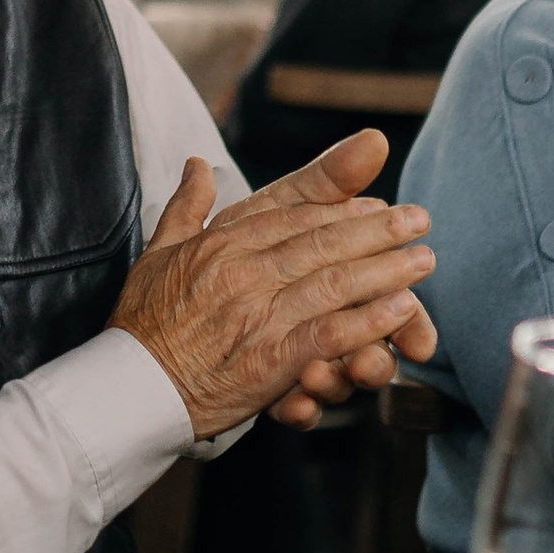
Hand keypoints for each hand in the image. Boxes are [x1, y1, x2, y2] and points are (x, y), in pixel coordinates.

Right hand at [112, 129, 436, 442]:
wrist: (129, 388)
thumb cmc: (142, 324)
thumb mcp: (156, 253)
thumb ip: (185, 208)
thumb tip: (197, 164)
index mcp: (221, 244)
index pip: (291, 216)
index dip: (337, 208)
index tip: (373, 203)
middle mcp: (243, 272)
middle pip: (322, 242)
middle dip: (377, 230)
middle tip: (418, 220)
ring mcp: (258, 315)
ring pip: (334, 282)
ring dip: (386, 269)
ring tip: (423, 260)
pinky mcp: (270, 360)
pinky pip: (328, 333)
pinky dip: (368, 319)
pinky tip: (401, 309)